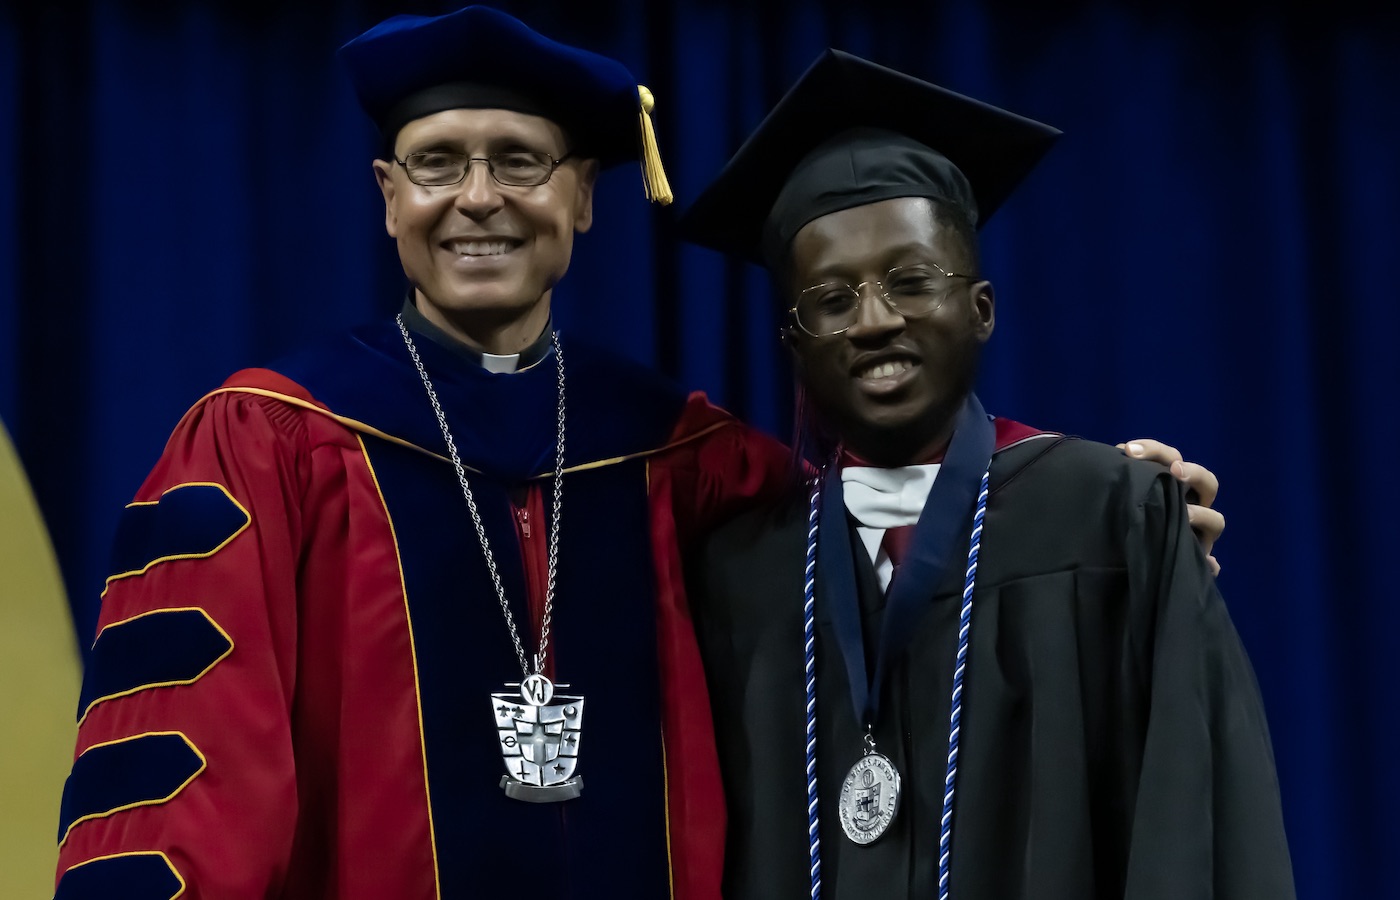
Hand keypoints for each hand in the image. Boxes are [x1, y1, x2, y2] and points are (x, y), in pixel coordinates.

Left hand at [1116, 439, 1223, 575]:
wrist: (1121, 559)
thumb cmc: (1122, 517)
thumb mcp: (1121, 494)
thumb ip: (1124, 475)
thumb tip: (1121, 451)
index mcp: (1173, 485)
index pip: (1172, 458)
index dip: (1155, 450)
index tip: (1129, 450)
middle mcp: (1190, 506)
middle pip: (1208, 483)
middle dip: (1194, 473)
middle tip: (1175, 471)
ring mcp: (1197, 534)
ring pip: (1216, 521)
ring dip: (1202, 516)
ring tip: (1184, 517)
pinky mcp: (1195, 560)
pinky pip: (1209, 564)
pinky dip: (1210, 564)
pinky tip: (1206, 562)